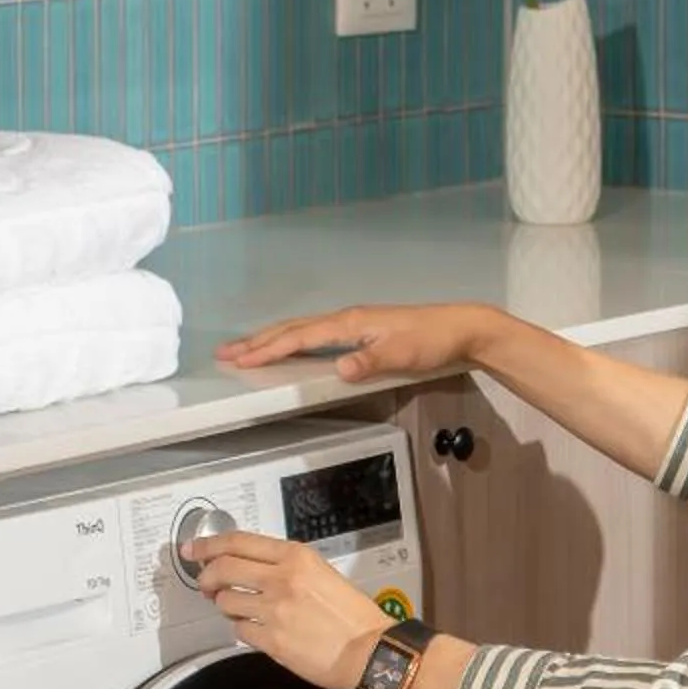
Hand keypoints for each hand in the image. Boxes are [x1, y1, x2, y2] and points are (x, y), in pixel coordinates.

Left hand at [189, 531, 386, 688]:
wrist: (371, 652)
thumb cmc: (354, 616)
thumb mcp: (322, 574)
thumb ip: (287, 567)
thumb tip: (251, 569)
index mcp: (297, 557)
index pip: (238, 542)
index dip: (208, 545)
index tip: (193, 549)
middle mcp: (282, 579)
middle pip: (223, 568)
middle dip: (207, 577)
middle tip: (206, 584)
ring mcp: (275, 610)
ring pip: (226, 601)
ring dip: (225, 605)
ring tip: (239, 609)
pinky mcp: (271, 640)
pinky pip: (239, 630)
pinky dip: (242, 629)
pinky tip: (256, 629)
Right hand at [216, 302, 496, 385]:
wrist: (461, 328)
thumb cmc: (434, 340)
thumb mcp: (403, 354)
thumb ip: (370, 362)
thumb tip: (340, 369)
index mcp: (351, 323)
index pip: (300, 337)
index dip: (269, 349)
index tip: (242, 359)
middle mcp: (347, 319)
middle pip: (293, 329)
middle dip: (258, 341)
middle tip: (226, 353)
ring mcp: (354, 324)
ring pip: (302, 330)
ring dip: (272, 339)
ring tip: (247, 349)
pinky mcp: (362, 331)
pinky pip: (316, 334)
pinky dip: (294, 340)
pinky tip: (291, 348)